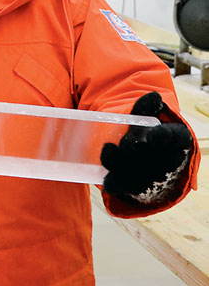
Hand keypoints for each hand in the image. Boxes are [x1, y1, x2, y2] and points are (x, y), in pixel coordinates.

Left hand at [101, 91, 192, 205]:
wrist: (148, 160)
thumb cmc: (148, 134)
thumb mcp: (148, 119)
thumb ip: (146, 108)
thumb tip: (154, 96)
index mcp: (177, 139)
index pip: (175, 138)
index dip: (163, 138)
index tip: (151, 136)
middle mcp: (170, 161)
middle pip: (153, 157)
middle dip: (137, 148)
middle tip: (126, 142)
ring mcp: (155, 176)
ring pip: (141, 173)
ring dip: (124, 164)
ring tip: (108, 150)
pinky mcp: (139, 189)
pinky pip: (129, 188)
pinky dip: (117, 185)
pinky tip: (108, 181)